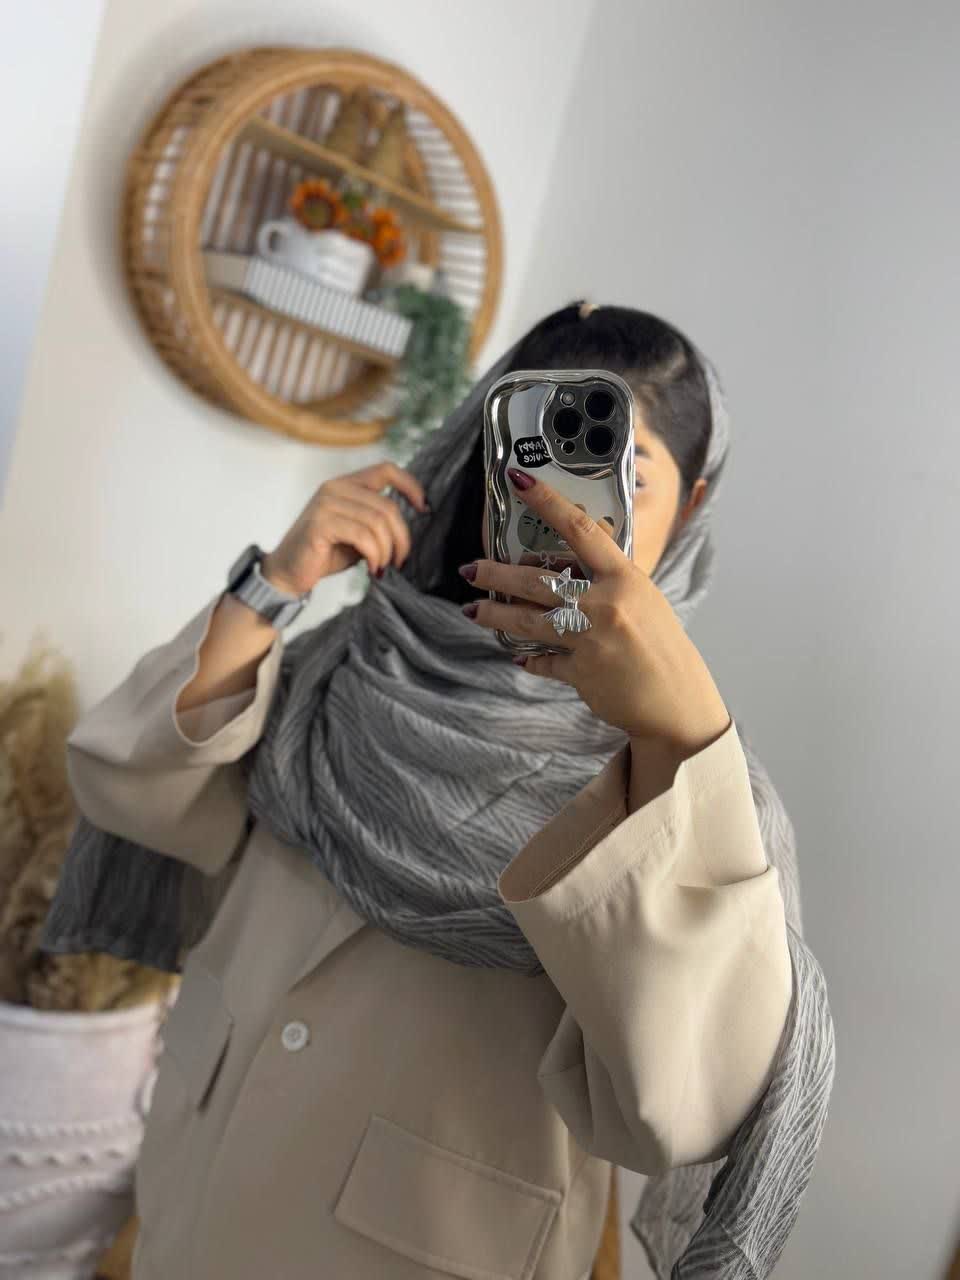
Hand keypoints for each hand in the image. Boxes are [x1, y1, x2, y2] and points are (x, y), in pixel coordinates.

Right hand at [262, 462, 428, 594]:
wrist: (288, 572)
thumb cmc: (325, 553)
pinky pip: (363, 536)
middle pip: (388, 506)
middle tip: (400, 560)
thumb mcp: (359, 533)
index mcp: (346, 484)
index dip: (411, 485)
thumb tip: (407, 527)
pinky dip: (375, 556)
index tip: (425, 508)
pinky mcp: (321, 523)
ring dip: (387, 551)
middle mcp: (335, 487)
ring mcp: (326, 503)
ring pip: (378, 523)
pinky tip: (373, 569)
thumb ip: (378, 522)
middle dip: (402, 538)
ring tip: (383, 567)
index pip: (386, 469)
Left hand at [459, 468, 730, 757]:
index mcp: (624, 578)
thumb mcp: (643, 599)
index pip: (579, 529)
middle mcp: (604, 605)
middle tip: (470, 569)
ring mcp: (589, 640)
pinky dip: (529, 659)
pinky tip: (519, 656)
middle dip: (496, 574)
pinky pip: (542, 662)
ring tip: (473, 611)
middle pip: (536, 581)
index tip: (519, 480)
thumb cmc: (662, 646)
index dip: (547, 502)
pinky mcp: (579, 673)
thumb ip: (607, 580)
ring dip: (495, 615)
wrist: (677, 700)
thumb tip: (565, 565)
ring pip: (527, 621)